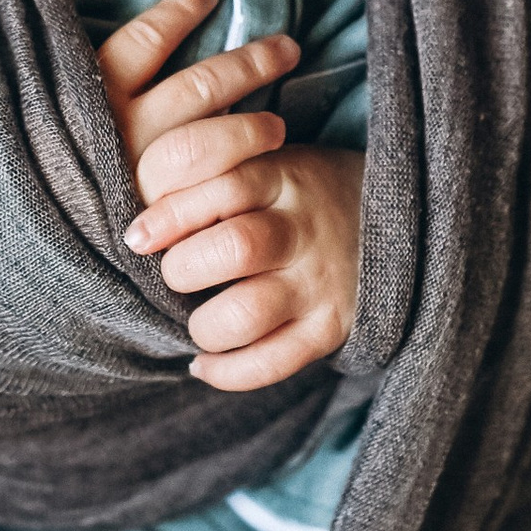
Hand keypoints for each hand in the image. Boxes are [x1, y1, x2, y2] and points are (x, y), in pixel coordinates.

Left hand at [98, 0, 364, 390]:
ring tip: (193, 321)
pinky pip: (273, 363)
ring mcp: (320, 279)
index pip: (218, 174)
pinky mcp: (331, 328)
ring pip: (248, 311)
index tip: (137, 234)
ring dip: (203, 324)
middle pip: (233, 246)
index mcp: (281, 172)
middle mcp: (303, 225)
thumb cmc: (297, 194)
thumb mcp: (264, 159)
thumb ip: (206, 168)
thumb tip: (129, 213)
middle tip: (173, 274)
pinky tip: (204, 363)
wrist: (400, 221)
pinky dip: (228, 371)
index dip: (168, 205)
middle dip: (183, 269)